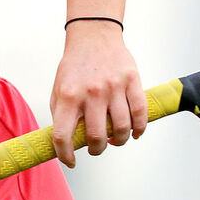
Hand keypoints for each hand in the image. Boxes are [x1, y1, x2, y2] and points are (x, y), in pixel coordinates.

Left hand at [49, 20, 146, 166]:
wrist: (93, 37)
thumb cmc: (74, 68)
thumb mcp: (59, 90)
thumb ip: (61, 116)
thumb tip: (65, 144)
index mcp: (68, 96)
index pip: (63, 135)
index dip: (65, 155)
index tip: (70, 162)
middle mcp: (91, 93)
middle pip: (97, 137)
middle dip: (96, 150)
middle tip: (95, 148)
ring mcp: (113, 87)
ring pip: (121, 129)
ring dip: (118, 141)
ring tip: (114, 139)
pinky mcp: (133, 82)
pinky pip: (140, 114)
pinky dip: (139, 129)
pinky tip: (134, 133)